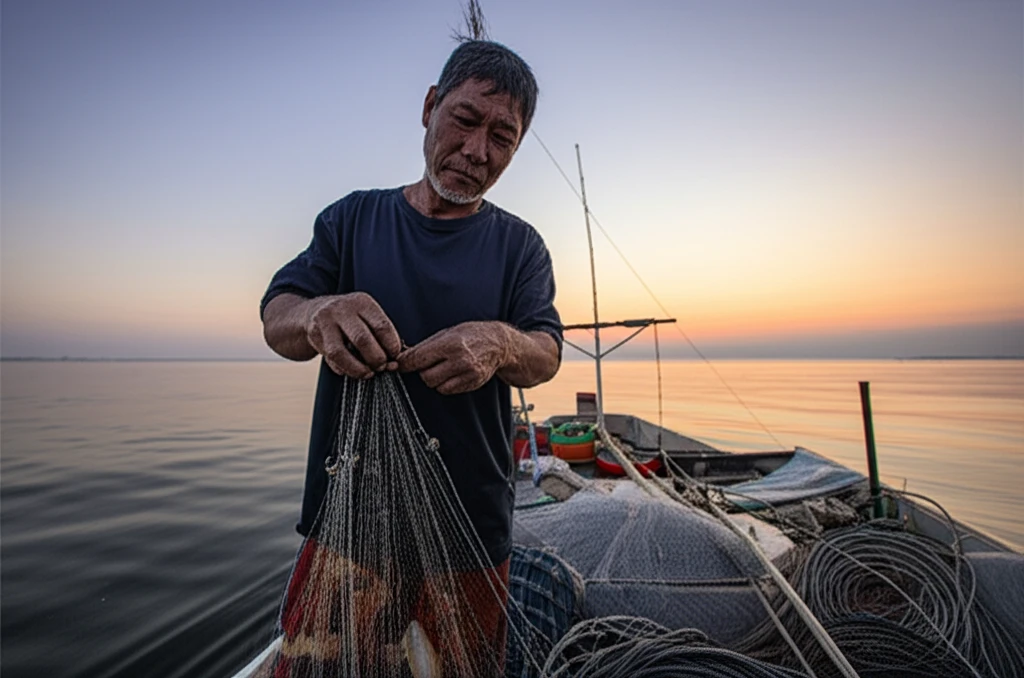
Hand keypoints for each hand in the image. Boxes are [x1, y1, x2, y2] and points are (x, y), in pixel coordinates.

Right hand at [305, 292, 401, 378]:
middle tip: (381, 367)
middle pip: (362, 339)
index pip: (382, 326)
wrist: (315, 310)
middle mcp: (342, 309)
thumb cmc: (351, 318)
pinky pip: (329, 359)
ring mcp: (325, 322)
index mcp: (362, 302)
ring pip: (340, 353)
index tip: (394, 357)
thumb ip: (381, 336)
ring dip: (357, 369)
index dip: (391, 346)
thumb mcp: (367, 316)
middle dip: (375, 359)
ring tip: (368, 373)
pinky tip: (351, 370)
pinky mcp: (314, 336)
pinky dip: (343, 369)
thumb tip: (393, 364)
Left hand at [398, 321, 512, 394]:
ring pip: (436, 386)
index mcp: (450, 344)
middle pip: (426, 376)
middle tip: (429, 363)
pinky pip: (448, 390)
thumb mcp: (446, 333)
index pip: (418, 359)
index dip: (404, 364)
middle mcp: (460, 360)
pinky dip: (445, 384)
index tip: (398, 365)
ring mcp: (468, 374)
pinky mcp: (472, 383)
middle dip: (423, 371)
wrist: (498, 344)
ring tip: (443, 367)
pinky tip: (452, 373)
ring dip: (434, 379)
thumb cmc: (470, 335)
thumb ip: (423, 347)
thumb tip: (400, 360)